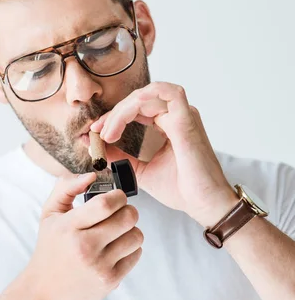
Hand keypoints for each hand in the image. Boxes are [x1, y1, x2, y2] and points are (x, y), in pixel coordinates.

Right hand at [25, 172, 143, 299]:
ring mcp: (99, 266)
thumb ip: (66, 188)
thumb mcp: (49, 214)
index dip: (118, 196)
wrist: (46, 290)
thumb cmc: (50, 247)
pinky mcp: (110, 280)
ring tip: (117, 231)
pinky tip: (116, 248)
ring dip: (131, 229)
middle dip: (128, 210)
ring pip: (136, 236)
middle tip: (120, 212)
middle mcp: (85, 247)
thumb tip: (92, 175)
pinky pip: (136, 255)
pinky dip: (130, 248)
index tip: (116, 197)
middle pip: (127, 218)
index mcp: (69, 227)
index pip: (106, 204)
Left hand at [90, 81, 238, 226]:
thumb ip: (120, 154)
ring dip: (121, 110)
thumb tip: (95, 144)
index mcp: (169, 123)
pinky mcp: (186, 121)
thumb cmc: (181, 188)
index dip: (113, 116)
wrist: (204, 205)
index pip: (137, 108)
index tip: (96, 132)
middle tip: (97, 131)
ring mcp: (184, 115)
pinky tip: (120, 124)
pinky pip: (164, 95)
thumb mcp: (140, 168)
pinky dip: (137, 104)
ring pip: (146, 94)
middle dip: (113, 113)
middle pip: (138, 98)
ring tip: (107, 132)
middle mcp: (178, 115)